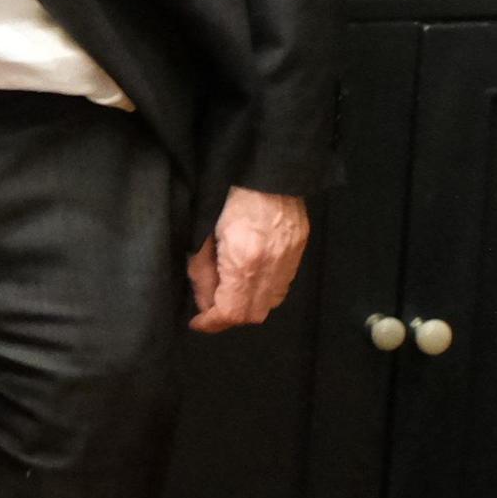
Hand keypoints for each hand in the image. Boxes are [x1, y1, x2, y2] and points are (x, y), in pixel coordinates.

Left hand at [186, 186, 308, 332]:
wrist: (267, 174)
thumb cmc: (227, 198)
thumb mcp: (202, 235)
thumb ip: (202, 273)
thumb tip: (204, 304)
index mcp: (245, 262)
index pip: (232, 312)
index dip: (212, 323)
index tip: (197, 322)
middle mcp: (272, 268)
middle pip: (253, 314)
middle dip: (228, 317)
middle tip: (210, 309)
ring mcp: (289, 262)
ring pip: (269, 304)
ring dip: (246, 306)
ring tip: (228, 293)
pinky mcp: (298, 253)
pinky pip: (281, 287)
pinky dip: (263, 292)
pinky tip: (249, 279)